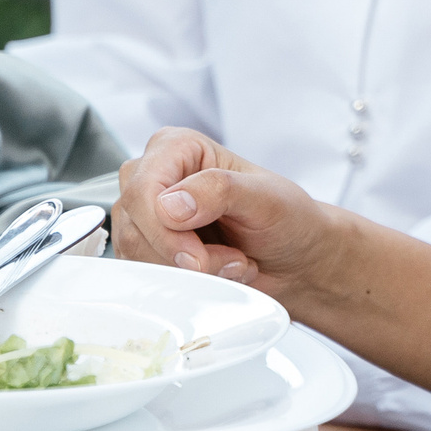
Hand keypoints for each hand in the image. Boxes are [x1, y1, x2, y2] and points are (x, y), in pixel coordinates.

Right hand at [111, 126, 344, 307]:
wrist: (296, 257)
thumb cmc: (286, 218)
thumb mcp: (265, 198)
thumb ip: (219, 191)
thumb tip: (169, 206)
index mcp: (177, 147)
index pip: (142, 189)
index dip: (164, 230)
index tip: (198, 258)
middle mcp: (154, 176)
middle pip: (134, 226)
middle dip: (185, 256)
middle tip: (232, 258)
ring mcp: (147, 215)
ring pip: (136, 255)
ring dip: (190, 272)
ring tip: (233, 261)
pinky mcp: (149, 248)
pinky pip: (145, 274)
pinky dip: (184, 282)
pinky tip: (219, 272)